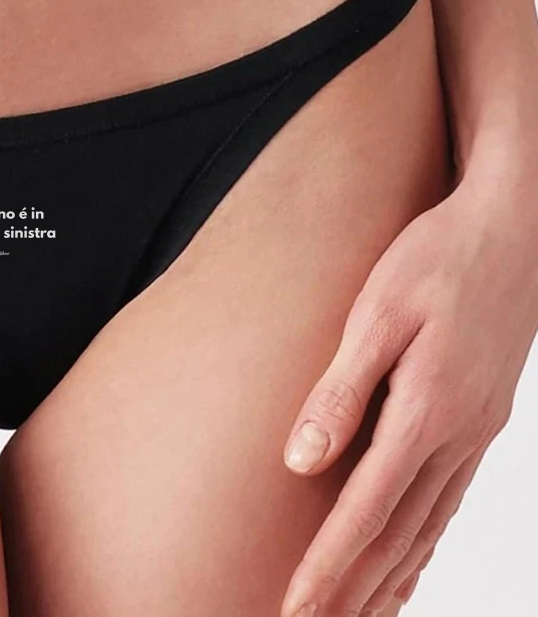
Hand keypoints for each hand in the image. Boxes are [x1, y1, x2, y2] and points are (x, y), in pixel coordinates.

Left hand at [279, 149, 537, 615]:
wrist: (512, 228)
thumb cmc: (435, 259)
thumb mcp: (377, 313)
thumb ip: (340, 391)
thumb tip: (301, 465)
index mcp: (426, 410)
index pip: (366, 510)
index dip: (329, 565)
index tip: (294, 609)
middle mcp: (458, 435)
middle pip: (399, 535)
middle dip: (355, 591)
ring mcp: (477, 432)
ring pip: (428, 527)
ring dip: (390, 579)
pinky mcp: (482, 421)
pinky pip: (449, 501)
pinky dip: (425, 544)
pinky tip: (409, 563)